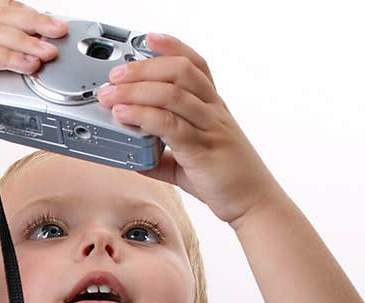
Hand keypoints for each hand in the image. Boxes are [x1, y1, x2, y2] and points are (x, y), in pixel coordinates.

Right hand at [0, 0, 67, 148]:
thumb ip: (5, 64)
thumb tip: (37, 61)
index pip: (3, 10)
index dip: (30, 14)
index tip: (54, 26)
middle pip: (3, 15)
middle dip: (35, 23)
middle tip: (59, 32)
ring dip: (26, 42)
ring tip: (48, 53)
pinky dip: (8, 58)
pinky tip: (27, 65)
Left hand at [96, 33, 285, 224]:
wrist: (253, 203)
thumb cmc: (225, 180)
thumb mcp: (188, 163)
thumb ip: (161, 157)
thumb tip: (134, 158)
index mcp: (212, 108)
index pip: (195, 65)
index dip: (173, 47)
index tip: (149, 38)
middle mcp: (213, 111)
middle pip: (179, 72)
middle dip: (143, 68)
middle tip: (115, 75)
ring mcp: (209, 127)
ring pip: (173, 93)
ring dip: (135, 90)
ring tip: (110, 94)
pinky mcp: (201, 149)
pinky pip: (170, 124)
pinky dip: (142, 115)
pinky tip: (123, 116)